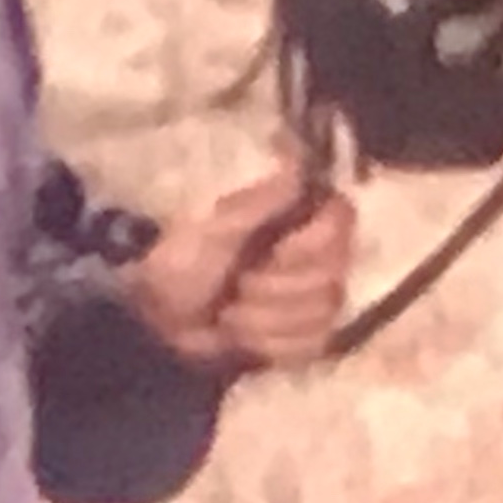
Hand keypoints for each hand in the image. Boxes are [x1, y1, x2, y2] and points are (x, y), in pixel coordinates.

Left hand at [124, 161, 357, 371]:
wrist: (161, 320)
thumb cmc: (186, 263)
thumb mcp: (219, 226)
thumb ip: (266, 198)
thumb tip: (299, 157)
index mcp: (299, 219)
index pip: (341, 222)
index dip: (307, 245)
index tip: (271, 251)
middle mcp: (319, 256)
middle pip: (332, 277)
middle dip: (275, 289)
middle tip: (237, 285)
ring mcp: (316, 301)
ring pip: (321, 314)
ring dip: (264, 319)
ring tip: (230, 313)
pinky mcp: (307, 340)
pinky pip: (310, 344)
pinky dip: (269, 343)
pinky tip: (243, 336)